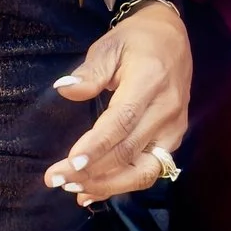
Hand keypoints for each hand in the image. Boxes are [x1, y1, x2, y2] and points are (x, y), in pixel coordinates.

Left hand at [47, 0, 192, 204]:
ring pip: (143, 171)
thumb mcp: (110, 45)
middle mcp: (167, 111)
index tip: (69, 163)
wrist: (172, 38)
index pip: (122, 121)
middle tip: (56, 180)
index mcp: (150, 82)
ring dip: (107, 185)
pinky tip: (93, 192)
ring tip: (73, 189)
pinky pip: (150, 171)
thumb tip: (64, 89)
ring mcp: (174, 129)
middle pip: (129, 151)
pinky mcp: (174, 140)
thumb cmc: (136, 40)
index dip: (96, 146)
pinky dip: (121, 185)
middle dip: (91, 171)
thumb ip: (89, 71)